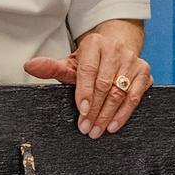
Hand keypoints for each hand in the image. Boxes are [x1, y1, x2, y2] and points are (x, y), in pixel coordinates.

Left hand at [23, 19, 150, 138]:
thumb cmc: (91, 59)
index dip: (84, 92)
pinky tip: (113, 125)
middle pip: (104, 84)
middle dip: (94, 110)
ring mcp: (132, 60)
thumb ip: (51, 66)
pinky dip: (124, 113)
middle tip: (86, 128)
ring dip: (107, 115)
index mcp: (95, 44)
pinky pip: (135, 96)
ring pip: (120, 92)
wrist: (117, 45)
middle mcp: (115, 49)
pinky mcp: (144, 71)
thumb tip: (30, 66)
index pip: (89, 70)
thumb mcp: (71, 61)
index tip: (80, 111)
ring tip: (96, 130)